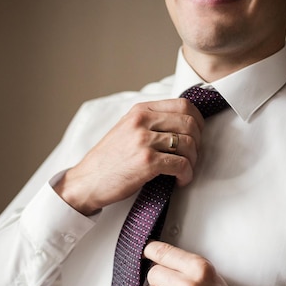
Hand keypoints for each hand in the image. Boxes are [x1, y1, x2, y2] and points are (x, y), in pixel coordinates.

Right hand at [54, 99, 203, 214]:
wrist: (86, 181)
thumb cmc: (108, 160)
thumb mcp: (126, 129)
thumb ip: (150, 122)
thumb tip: (182, 124)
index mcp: (140, 110)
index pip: (183, 104)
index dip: (198, 121)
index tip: (197, 135)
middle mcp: (142, 121)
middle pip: (190, 123)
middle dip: (198, 142)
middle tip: (192, 156)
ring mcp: (144, 140)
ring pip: (189, 144)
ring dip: (193, 161)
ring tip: (185, 170)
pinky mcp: (147, 162)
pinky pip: (181, 164)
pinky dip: (187, 174)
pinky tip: (180, 180)